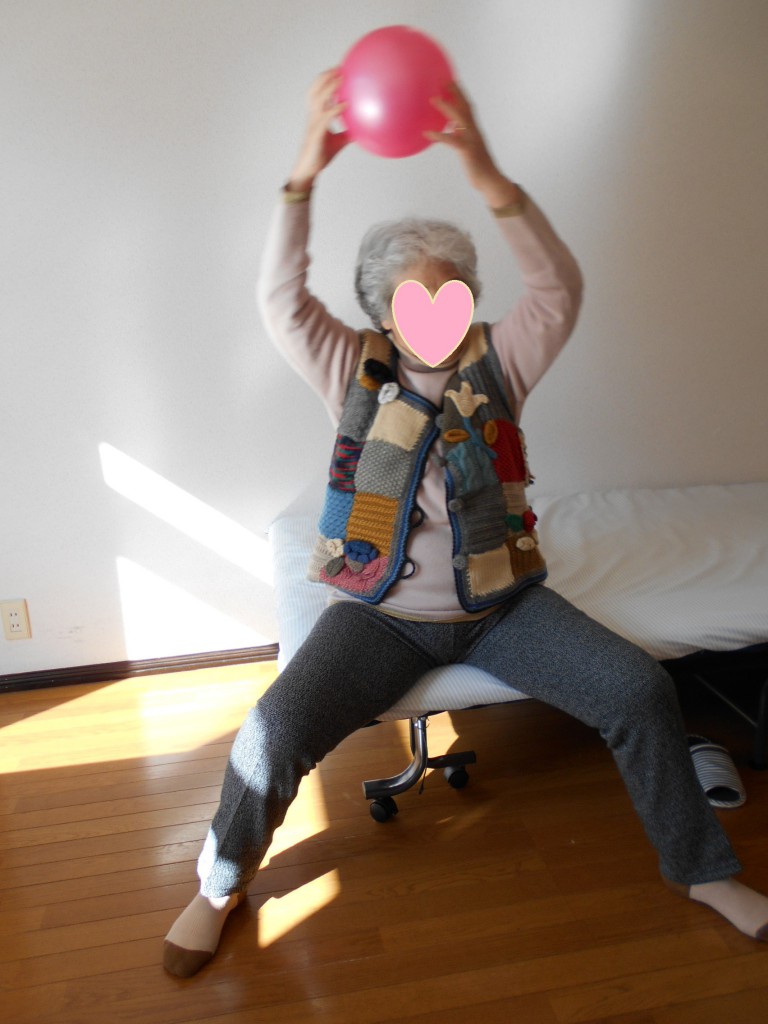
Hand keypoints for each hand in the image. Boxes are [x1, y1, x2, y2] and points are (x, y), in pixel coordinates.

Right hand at [287, 69, 349, 191]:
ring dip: (329, 87)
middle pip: (315, 89)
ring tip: (341, 79)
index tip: (338, 70)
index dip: (325, 79)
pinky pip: (326, 117)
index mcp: (316, 115)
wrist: (309, 169)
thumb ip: (348, 132)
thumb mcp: (339, 142)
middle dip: (326, 77)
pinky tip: (346, 104)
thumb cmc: (322, 155)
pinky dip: (335, 109)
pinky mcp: (317, 133)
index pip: (318, 92)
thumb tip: (364, 129)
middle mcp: (313, 116)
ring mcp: (314, 123)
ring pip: (318, 99)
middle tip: (340, 67)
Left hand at [425, 84, 522, 208]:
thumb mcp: (467, 149)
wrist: (490, 181)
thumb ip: (460, 137)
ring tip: (433, 99)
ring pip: (460, 118)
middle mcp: (474, 131)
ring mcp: (472, 140)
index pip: (468, 108)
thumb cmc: (478, 167)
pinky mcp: (467, 151)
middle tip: (444, 80)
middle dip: (456, 92)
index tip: (451, 81)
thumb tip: (451, 129)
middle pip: (466, 107)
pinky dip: (439, 136)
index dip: (460, 94)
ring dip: (447, 107)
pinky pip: (451, 141)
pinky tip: (427, 133)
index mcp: (474, 130)